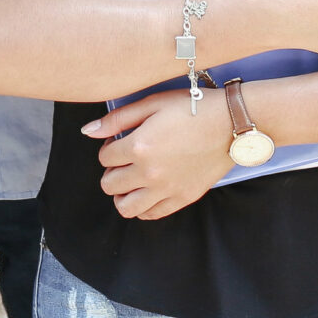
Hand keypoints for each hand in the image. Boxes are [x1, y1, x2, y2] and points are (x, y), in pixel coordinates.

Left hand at [84, 91, 231, 219]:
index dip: (109, 149)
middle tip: (124, 162)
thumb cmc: (192, 108)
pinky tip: (147, 192)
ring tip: (131, 181)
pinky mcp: (183, 198)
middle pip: (110, 185)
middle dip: (111, 172)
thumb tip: (88, 131)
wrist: (230, 123)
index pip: (104, 158)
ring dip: (122, 195)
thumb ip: (117, 119)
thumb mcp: (152, 103)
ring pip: (126, 208)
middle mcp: (150, 173)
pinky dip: (143, 207)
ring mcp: (167, 189)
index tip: (119, 143)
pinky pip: (151, 214)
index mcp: (139, 146)